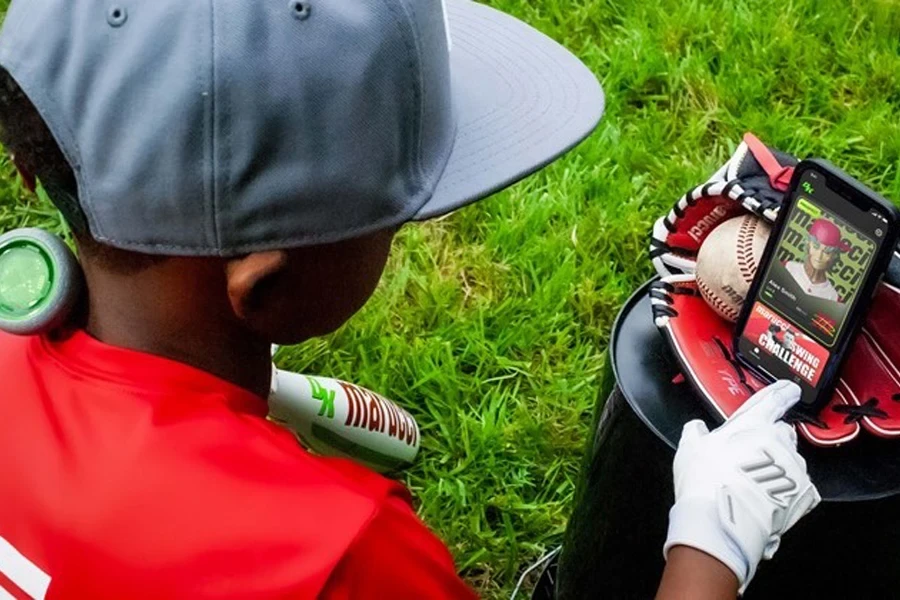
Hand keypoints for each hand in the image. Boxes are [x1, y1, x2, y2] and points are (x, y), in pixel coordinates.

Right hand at [664, 381, 820, 591]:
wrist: (722, 522)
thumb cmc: (705, 482)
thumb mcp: (689, 448)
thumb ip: (695, 432)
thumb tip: (696, 428)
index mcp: (752, 424)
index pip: (773, 400)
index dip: (782, 392)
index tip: (790, 389)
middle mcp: (778, 441)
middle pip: (782, 431)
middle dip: (771, 439)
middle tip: (751, 455)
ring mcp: (793, 467)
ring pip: (791, 458)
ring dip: (779, 464)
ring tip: (756, 482)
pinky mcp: (803, 493)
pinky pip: (799, 484)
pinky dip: (787, 488)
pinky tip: (768, 497)